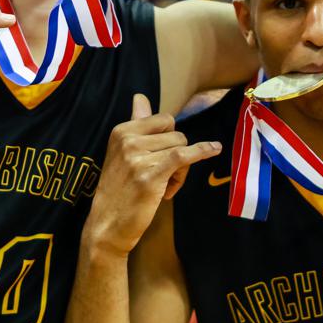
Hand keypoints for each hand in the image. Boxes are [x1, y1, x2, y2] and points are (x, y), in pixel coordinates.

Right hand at [84, 94, 220, 257]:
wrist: (107, 226)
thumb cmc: (120, 190)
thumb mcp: (122, 152)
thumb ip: (136, 123)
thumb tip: (140, 96)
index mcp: (121, 131)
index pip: (164, 120)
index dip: (169, 139)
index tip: (159, 159)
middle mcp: (128, 140)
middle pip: (176, 134)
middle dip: (177, 154)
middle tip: (163, 177)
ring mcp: (138, 157)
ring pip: (182, 148)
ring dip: (181, 170)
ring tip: (163, 187)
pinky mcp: (151, 175)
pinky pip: (185, 155)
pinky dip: (203, 151)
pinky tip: (215, 149)